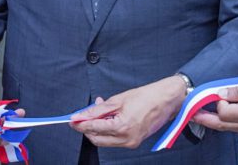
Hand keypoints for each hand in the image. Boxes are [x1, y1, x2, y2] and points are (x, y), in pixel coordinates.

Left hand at [70, 75, 184, 148]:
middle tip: (81, 116)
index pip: (94, 128)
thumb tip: (82, 114)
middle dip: (87, 128)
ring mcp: (131, 142)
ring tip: (98, 111)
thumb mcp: (118, 100)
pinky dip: (107, 130)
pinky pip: (114, 140)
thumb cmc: (145, 96)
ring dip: (97, 128)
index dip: (80, 124)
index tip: (71, 120)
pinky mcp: (134, 142)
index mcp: (122, 127)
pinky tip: (107, 117)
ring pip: (105, 141)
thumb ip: (98, 109)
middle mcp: (127, 139)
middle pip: (97, 139)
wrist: (166, 100)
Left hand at [191, 81, 237, 133]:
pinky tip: (221, 116)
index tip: (220, 93)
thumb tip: (221, 93)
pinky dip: (225, 123)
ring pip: (227, 128)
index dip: (218, 102)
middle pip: (220, 125)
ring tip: (202, 116)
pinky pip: (235, 128)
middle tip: (191, 114)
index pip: (223, 112)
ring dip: (213, 122)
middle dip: (204, 120)